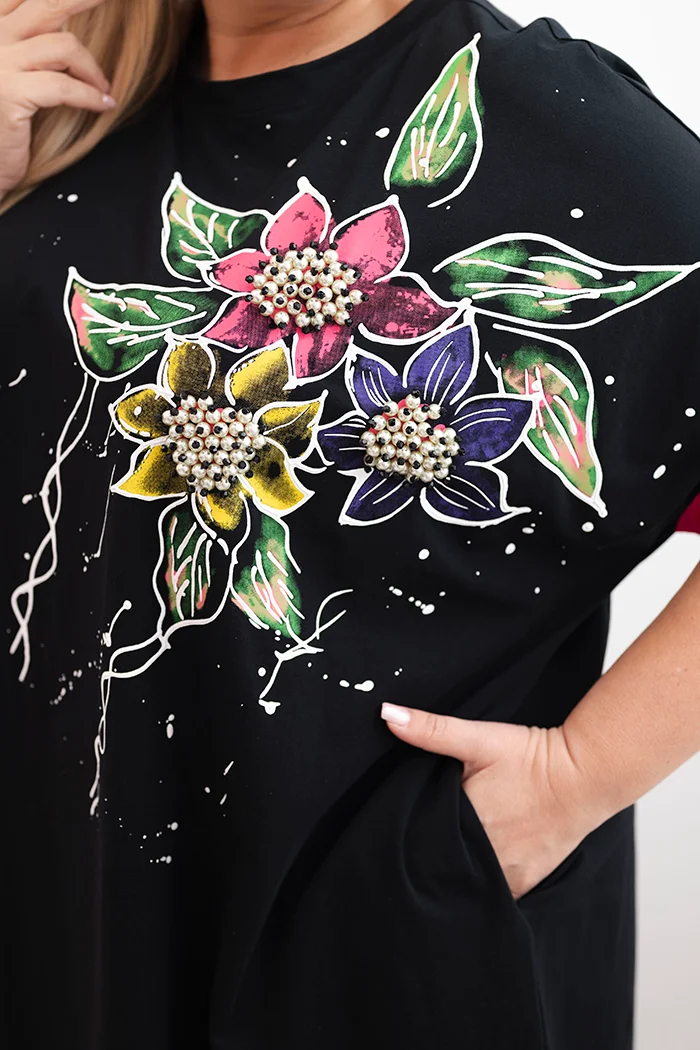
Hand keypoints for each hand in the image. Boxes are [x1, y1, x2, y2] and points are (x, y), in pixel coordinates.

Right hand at [0, 0, 113, 197]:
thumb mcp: (13, 69)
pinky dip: (90, 95)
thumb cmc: (0, 116)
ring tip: (102, 88)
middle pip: (46, 3)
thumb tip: (67, 23)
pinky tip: (102, 104)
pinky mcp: (10, 95)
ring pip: (63, 45)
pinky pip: (64, 86)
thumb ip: (32, 42)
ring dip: (93, 68)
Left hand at [381, 703, 610, 898]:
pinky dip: (482, 882)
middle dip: (432, 851)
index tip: (402, 822)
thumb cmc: (532, 756)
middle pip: (443, 861)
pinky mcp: (526, 881)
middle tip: (429, 833)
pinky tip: (476, 865)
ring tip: (450, 850)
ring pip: (467, 879)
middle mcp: (483, 856)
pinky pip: (493, 892)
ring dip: (457, 868)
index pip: (420, 837)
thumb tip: (388, 714)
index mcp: (464, 823)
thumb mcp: (478, 738)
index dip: (409, 830)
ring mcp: (506, 873)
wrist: (586, 775)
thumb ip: (432, 730)